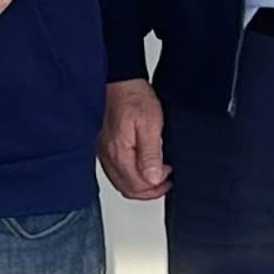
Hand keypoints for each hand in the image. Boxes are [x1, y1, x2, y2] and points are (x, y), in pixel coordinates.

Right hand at [96, 76, 169, 199]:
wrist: (122, 83)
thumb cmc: (134, 99)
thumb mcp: (150, 125)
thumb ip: (151, 154)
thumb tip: (153, 179)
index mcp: (119, 153)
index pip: (137, 186)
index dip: (156, 187)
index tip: (169, 176)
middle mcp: (108, 156)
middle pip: (128, 189)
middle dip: (149, 191)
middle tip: (166, 182)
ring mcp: (104, 152)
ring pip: (121, 183)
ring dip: (140, 185)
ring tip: (156, 176)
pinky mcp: (105, 147)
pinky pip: (116, 172)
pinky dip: (130, 176)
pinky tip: (141, 169)